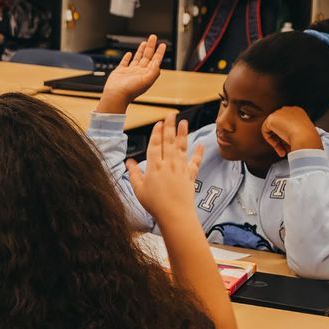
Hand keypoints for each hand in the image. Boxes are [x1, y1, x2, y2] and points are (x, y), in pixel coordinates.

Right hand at [99, 34, 164, 113]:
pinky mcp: (120, 71)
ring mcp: (130, 71)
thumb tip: (157, 62)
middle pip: (147, 56)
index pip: (155, 60)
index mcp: (147, 74)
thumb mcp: (147, 80)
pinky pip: (125, 62)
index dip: (159, 52)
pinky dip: (127, 57)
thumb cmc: (130, 90)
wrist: (116, 95)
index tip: (162, 44)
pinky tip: (129, 53)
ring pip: (138, 58)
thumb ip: (154, 71)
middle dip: (151, 46)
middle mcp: (140, 72)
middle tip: (153, 37)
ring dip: (141, 50)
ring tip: (145, 42)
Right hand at [128, 115, 205, 231]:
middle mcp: (168, 164)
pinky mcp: (190, 176)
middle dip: (170, 126)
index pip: (155, 145)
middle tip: (171, 114)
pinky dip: (198, 154)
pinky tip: (200, 145)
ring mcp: (180, 169)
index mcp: (154, 167)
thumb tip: (128, 162)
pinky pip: (195, 162)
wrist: (175, 215)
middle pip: (169, 142)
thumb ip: (133, 174)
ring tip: (184, 122)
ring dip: (183, 134)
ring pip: (181, 148)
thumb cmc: (155, 204)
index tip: (159, 122)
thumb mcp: (138, 189)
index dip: (157, 133)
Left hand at [262, 104, 320, 155]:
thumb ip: (295, 134)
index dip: (289, 136)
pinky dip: (271, 140)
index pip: (290, 124)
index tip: (291, 145)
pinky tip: (278, 146)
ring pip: (274, 130)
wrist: (306, 137)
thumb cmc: (308, 138)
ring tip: (283, 152)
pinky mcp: (271, 119)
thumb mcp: (303, 134)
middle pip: (281, 126)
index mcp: (298, 112)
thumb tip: (289, 142)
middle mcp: (289, 110)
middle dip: (283, 140)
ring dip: (278, 142)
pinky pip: (266, 131)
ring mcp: (279, 113)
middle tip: (287, 150)